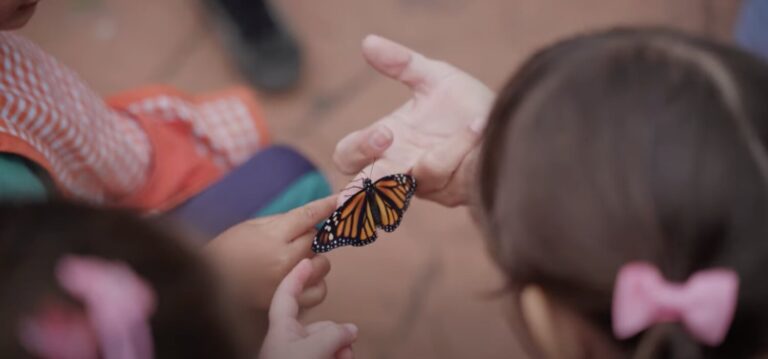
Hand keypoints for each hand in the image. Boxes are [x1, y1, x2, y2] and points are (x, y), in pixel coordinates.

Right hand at [206, 196, 335, 310]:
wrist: (207, 282)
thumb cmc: (228, 248)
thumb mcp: (252, 225)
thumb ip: (284, 221)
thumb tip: (311, 218)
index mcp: (274, 236)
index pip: (308, 216)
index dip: (326, 205)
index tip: (339, 199)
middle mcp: (284, 260)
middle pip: (316, 240)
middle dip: (310, 236)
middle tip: (295, 238)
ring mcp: (287, 282)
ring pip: (322, 266)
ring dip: (315, 259)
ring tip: (297, 259)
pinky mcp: (287, 300)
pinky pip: (318, 291)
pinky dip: (316, 283)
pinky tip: (302, 277)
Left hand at [260, 259, 357, 358]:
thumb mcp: (314, 348)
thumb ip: (335, 335)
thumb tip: (351, 330)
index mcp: (282, 327)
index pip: (287, 293)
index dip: (296, 276)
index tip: (306, 261)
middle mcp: (289, 338)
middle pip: (320, 325)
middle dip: (337, 333)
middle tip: (348, 344)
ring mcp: (298, 354)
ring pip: (327, 342)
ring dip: (341, 347)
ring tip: (345, 356)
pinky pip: (328, 354)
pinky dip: (338, 355)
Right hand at [333, 35, 494, 206]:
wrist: (511, 122)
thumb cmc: (467, 107)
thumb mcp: (434, 78)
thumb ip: (401, 63)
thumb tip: (368, 41)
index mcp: (388, 144)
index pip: (348, 156)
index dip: (357, 149)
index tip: (383, 133)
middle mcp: (401, 169)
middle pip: (360, 189)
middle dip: (362, 180)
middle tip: (386, 141)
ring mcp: (427, 185)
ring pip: (408, 186)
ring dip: (429, 157)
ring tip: (463, 125)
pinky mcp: (453, 191)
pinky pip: (447, 173)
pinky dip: (461, 145)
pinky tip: (479, 124)